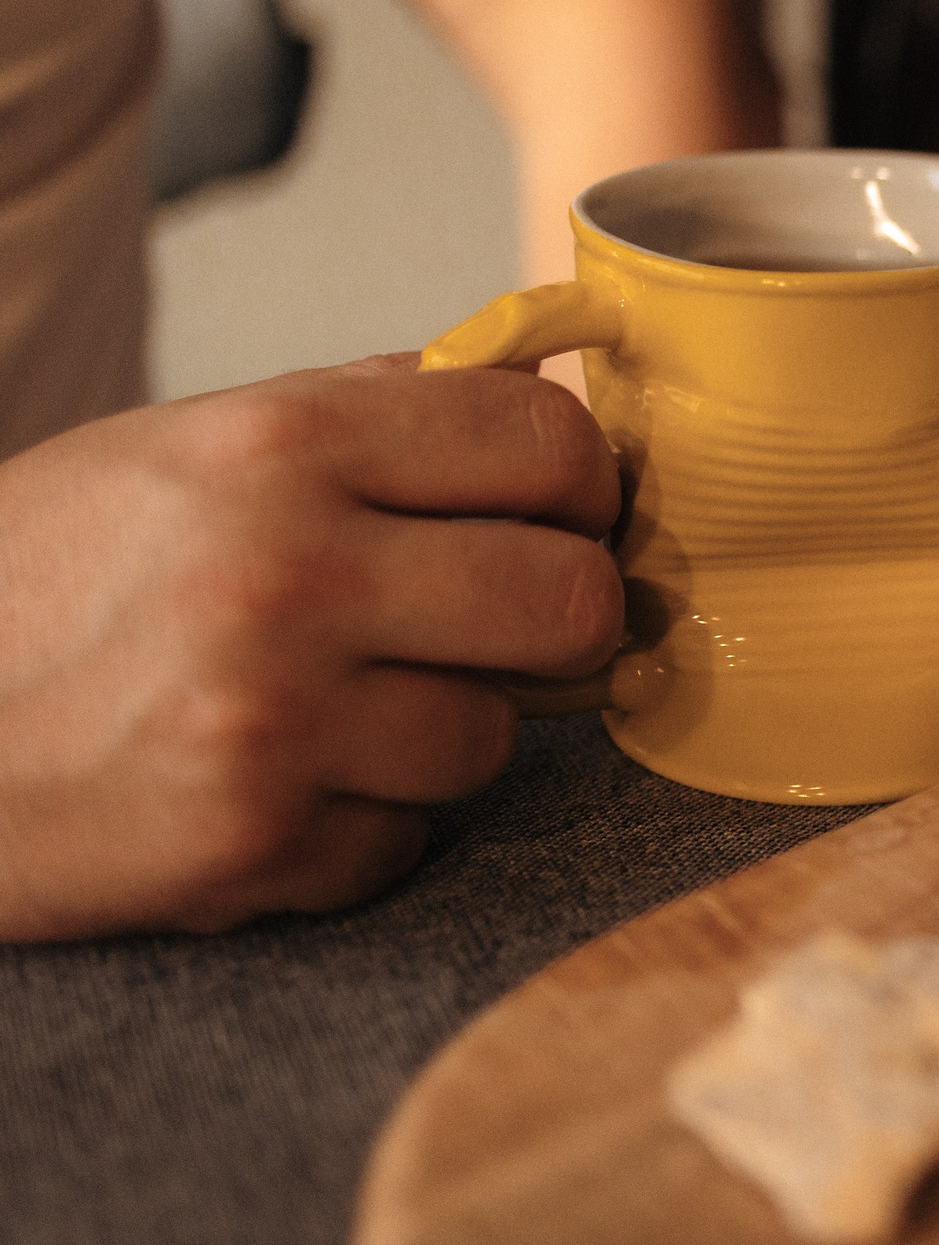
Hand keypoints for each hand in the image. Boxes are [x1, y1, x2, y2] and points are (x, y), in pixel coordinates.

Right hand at [0, 359, 623, 940]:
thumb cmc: (49, 580)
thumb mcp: (187, 447)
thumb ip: (372, 416)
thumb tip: (552, 402)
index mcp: (278, 444)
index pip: (547, 442)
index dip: (580, 487)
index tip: (562, 516)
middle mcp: (287, 571)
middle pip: (570, 599)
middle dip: (554, 622)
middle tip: (504, 629)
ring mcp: (277, 716)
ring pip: (494, 735)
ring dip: (437, 733)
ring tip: (335, 710)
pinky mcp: (257, 842)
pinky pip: (408, 839)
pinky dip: (361, 825)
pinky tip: (274, 785)